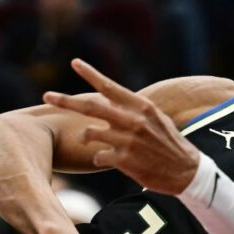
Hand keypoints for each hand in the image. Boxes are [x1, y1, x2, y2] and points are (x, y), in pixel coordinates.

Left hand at [42, 59, 199, 194]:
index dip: (90, 74)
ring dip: (87, 137)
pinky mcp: (124, 160)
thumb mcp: (155, 119)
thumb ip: (131, 109)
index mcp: (141, 107)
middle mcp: (133, 120)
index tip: (75, 63)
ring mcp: (127, 140)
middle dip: (65, 101)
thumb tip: (108, 100)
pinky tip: (106, 159)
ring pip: (90, 133)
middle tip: (46, 96)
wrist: (186, 171)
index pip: (110, 86)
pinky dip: (98, 157)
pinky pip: (98, 156)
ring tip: (91, 141)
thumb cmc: (168, 143)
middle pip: (90, 108)